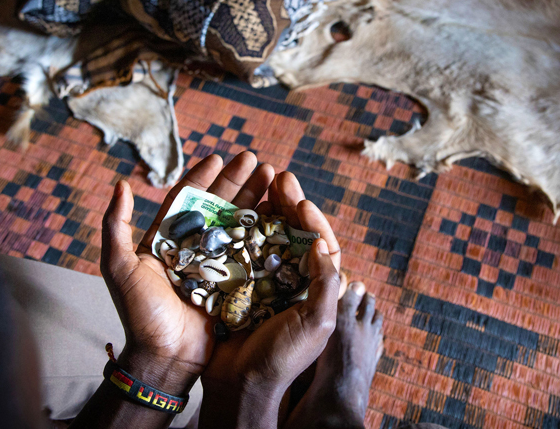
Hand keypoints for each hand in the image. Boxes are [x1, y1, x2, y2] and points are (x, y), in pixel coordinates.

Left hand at [100, 153, 273, 393]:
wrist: (166, 358)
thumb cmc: (140, 314)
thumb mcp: (120, 268)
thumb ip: (115, 227)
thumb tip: (122, 185)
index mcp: (168, 240)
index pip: (187, 199)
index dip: (202, 177)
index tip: (219, 156)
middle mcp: (195, 248)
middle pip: (219, 205)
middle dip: (237, 181)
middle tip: (256, 159)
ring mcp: (217, 264)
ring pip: (238, 223)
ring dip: (255, 199)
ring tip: (272, 177)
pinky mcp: (236, 282)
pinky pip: (252, 252)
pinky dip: (265, 231)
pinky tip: (279, 213)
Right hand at [198, 172, 342, 427]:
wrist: (240, 383)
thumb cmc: (283, 357)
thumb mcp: (317, 323)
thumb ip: (325, 282)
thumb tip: (318, 243)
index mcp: (314, 287)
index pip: (320, 244)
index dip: (313, 220)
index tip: (301, 202)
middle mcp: (290, 279)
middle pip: (293, 232)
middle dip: (289, 203)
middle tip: (281, 177)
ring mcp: (262, 280)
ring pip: (267, 234)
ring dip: (265, 207)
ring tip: (260, 182)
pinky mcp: (236, 283)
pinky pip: (240, 248)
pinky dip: (239, 227)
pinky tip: (234, 209)